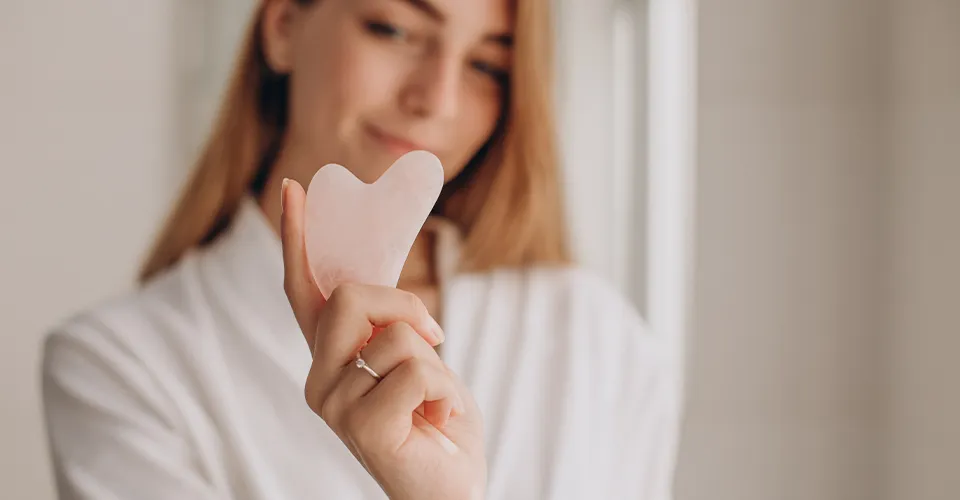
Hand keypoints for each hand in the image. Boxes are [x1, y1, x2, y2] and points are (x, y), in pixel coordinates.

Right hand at [279, 179, 486, 499]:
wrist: (452, 487)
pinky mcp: (363, 428)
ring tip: (435, 399)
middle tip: (435, 337)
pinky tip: (439, 419)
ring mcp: (335, 405)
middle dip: (405, 305)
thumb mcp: (415, 358)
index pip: (305, 290)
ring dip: (436, 362)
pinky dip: (446, 391)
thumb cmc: (435, 422)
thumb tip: (383, 294)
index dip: (299, 239)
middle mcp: (319, 378)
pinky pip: (417, 371)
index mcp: (331, 358)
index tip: (294, 189)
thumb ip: (389, 326)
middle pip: (351, 298)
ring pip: (393, 336)